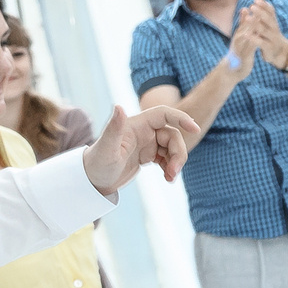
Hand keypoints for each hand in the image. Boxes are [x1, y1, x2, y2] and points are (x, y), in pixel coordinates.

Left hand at [84, 105, 198, 191]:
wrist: (91, 180)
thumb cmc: (96, 163)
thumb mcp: (106, 148)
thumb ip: (114, 127)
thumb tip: (119, 106)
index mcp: (136, 124)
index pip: (164, 114)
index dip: (181, 119)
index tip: (195, 129)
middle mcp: (143, 131)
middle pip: (172, 135)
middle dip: (178, 153)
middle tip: (173, 172)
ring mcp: (146, 143)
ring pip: (172, 147)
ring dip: (176, 162)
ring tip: (170, 179)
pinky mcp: (147, 155)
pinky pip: (167, 157)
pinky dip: (171, 167)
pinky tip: (168, 178)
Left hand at [233, 0, 287, 70]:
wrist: (282, 53)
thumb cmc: (272, 36)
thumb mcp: (270, 23)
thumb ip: (264, 12)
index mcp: (273, 22)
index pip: (271, 12)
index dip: (264, 5)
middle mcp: (274, 29)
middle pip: (269, 20)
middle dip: (261, 13)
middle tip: (252, 6)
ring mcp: (272, 39)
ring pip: (264, 31)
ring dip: (256, 24)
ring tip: (248, 18)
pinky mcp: (269, 48)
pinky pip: (261, 43)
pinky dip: (254, 38)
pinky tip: (246, 34)